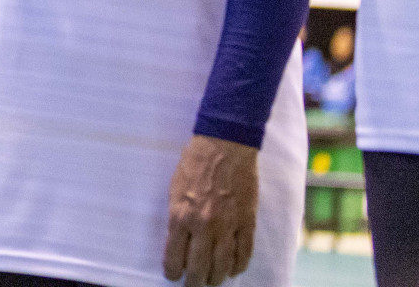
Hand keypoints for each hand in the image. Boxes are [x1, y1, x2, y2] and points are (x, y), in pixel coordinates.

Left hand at [163, 135, 258, 286]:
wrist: (224, 146)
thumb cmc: (194, 163)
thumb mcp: (174, 190)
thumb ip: (177, 217)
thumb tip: (178, 241)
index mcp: (180, 216)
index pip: (174, 256)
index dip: (172, 271)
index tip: (172, 275)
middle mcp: (203, 225)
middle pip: (198, 268)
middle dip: (194, 282)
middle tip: (192, 285)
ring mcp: (227, 226)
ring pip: (222, 266)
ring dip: (215, 278)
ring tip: (211, 281)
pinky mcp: (247, 222)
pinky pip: (244, 253)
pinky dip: (238, 266)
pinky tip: (232, 270)